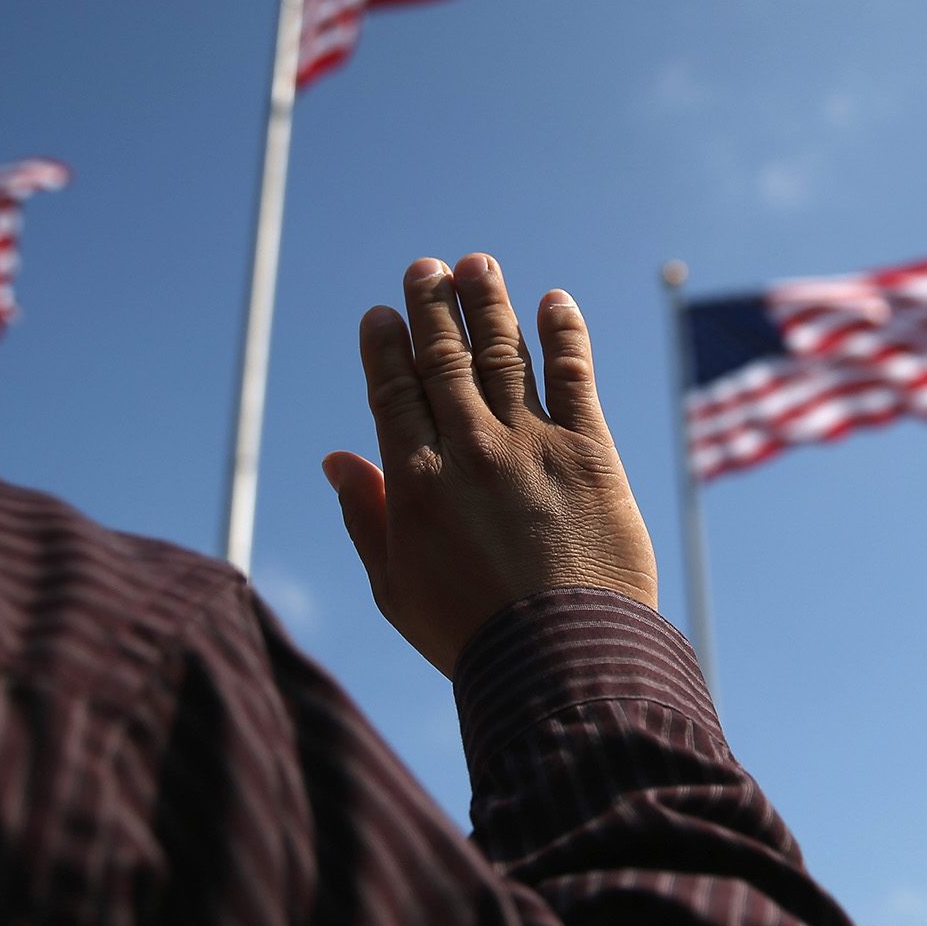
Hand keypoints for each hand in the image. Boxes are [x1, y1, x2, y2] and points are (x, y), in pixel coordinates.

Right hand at [323, 254, 659, 676]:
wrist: (562, 660)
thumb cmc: (472, 634)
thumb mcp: (395, 587)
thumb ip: (364, 517)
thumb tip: (336, 461)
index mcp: (415, 481)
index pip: (393, 392)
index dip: (385, 347)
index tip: (381, 314)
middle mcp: (469, 449)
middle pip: (444, 359)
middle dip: (432, 306)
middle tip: (425, 268)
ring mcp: (531, 445)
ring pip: (502, 354)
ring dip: (488, 304)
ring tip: (477, 264)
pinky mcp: (590, 453)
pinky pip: (573, 377)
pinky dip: (563, 334)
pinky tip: (554, 302)